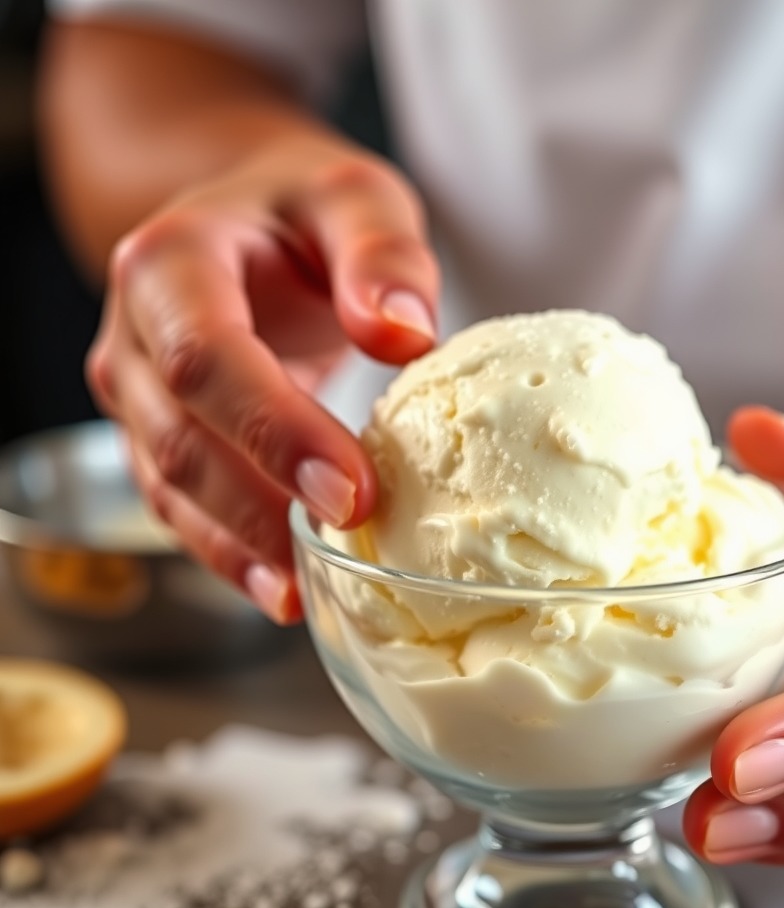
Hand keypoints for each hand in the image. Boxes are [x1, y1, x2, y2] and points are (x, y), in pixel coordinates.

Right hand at [87, 136, 438, 622]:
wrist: (245, 222)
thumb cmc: (303, 212)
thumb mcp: (353, 197)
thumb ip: (381, 253)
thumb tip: (404, 335)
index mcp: (172, 263)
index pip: (208, 358)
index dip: (275, 430)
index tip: (353, 489)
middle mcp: (136, 334)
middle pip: (183, 436)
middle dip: (263, 501)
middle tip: (346, 541)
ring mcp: (139, 393)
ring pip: (173, 486)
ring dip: (241, 545)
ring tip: (306, 592)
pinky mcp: (159, 436)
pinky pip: (182, 506)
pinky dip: (230, 552)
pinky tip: (282, 587)